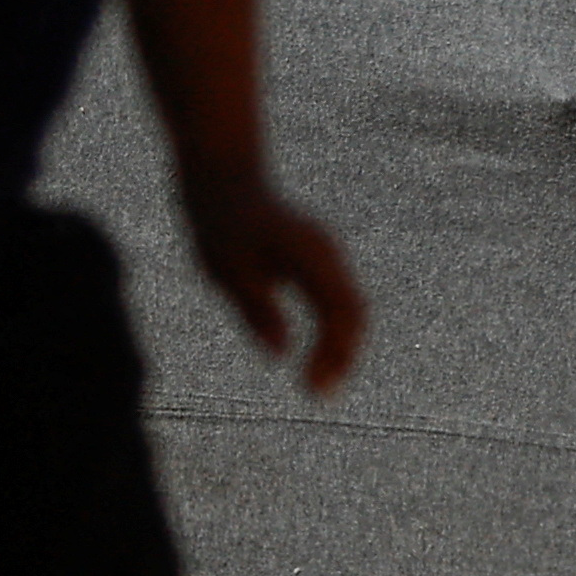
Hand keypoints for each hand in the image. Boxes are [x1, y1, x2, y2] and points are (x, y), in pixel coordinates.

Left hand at [182, 178, 366, 394]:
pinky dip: (334, 331)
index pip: (338, 311)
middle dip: (343, 356)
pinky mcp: (322, 262)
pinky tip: (319, 357)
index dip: (334, 352)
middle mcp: (327, 253)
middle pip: (353, 312)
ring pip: (351, 308)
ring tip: (319, 384)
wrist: (226, 180)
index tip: (314, 387)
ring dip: (341, 347)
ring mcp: (328, 255)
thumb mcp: (227, 270)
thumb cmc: (221, 225)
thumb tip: (280, 352)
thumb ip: (256, 309)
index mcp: (308, 255)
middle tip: (320, 395)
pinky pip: (339, 301)